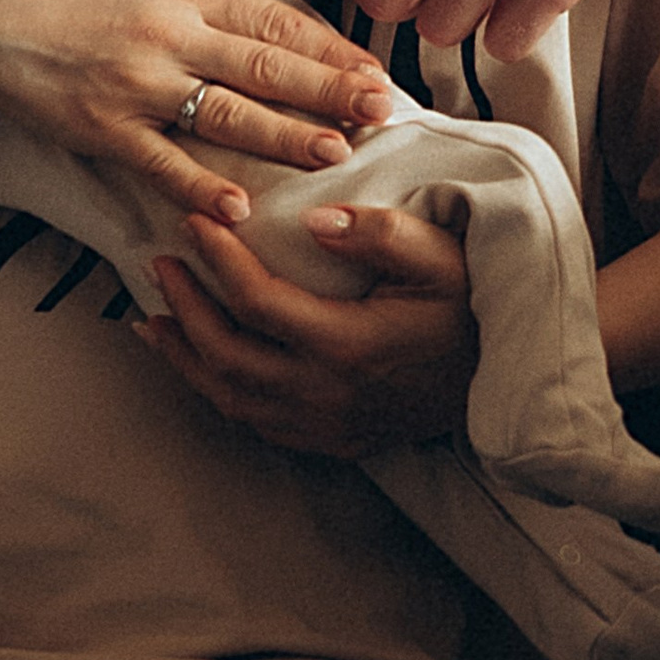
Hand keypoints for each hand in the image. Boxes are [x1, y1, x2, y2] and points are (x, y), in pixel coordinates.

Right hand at [0, 0, 391, 225]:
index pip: (275, 18)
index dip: (330, 47)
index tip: (373, 69)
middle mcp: (170, 35)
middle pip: (266, 67)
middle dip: (330, 92)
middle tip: (382, 113)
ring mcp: (138, 86)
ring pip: (228, 115)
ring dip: (286, 138)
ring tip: (335, 153)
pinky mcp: (104, 129)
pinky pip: (161, 163)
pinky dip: (199, 188)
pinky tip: (239, 209)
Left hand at [141, 204, 477, 456]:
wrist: (505, 380)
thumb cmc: (472, 310)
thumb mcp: (444, 257)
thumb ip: (382, 234)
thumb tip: (314, 219)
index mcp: (348, 345)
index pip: (258, 303)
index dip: (218, 260)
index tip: (195, 220)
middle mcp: (326, 394)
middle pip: (227, 357)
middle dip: (185, 307)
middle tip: (161, 261)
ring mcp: (325, 425)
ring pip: (231, 400)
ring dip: (186, 358)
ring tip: (154, 317)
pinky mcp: (330, 441)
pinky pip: (255, 424)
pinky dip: (216, 392)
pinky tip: (199, 364)